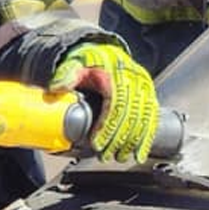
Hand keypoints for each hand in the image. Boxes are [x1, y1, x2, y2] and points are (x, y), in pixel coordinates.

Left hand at [48, 43, 158, 162]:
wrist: (108, 52)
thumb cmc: (92, 61)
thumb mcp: (77, 63)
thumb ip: (67, 74)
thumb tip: (57, 87)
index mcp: (117, 75)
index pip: (114, 104)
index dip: (107, 126)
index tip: (97, 143)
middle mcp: (135, 81)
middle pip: (129, 116)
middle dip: (118, 139)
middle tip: (106, 155)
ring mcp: (144, 89)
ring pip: (143, 120)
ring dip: (132, 142)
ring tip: (120, 157)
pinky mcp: (149, 96)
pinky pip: (151, 119)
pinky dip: (147, 138)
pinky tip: (140, 153)